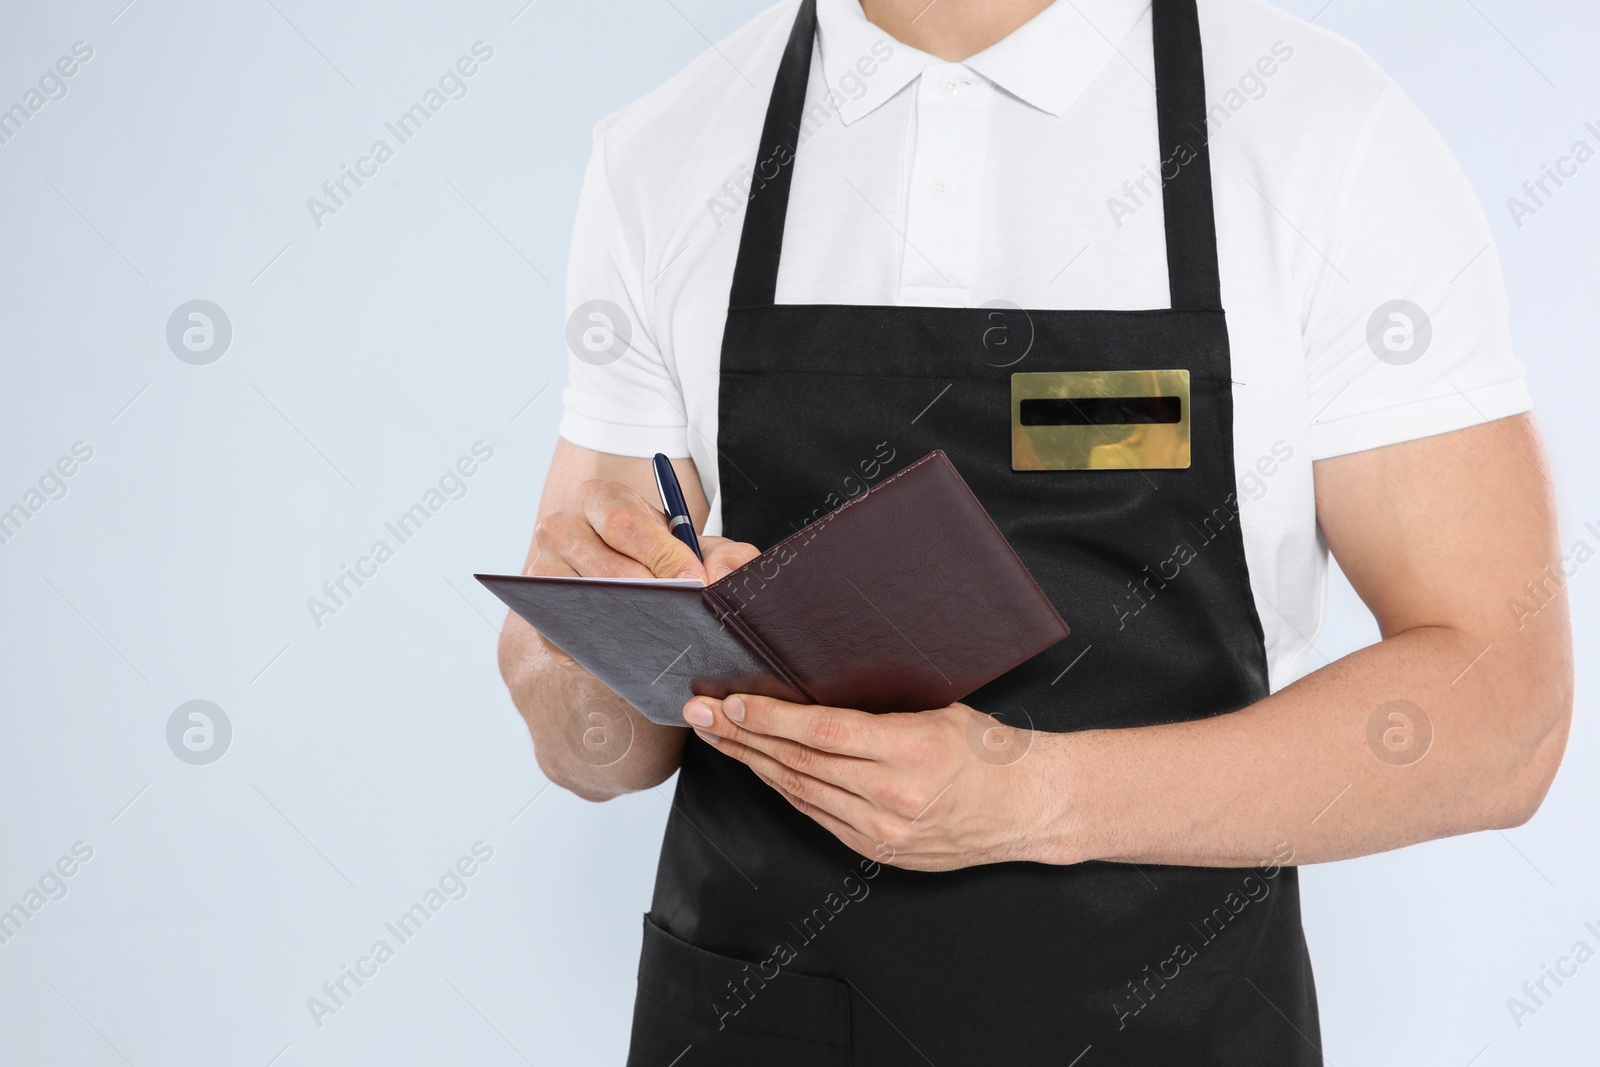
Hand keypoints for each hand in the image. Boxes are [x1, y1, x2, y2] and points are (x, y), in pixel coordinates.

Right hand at [530, 478, 758, 665]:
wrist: (620, 571)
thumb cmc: (658, 554)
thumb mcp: (695, 545)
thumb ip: (726, 555)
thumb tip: (722, 576)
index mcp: (600, 498)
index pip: (625, 523)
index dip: (663, 556)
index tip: (695, 583)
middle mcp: (560, 527)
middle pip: (603, 568)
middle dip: (650, 595)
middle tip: (684, 617)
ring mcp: (541, 570)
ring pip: (581, 602)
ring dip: (624, 624)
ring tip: (663, 639)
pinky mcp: (536, 610)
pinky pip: (563, 638)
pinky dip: (598, 650)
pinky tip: (631, 653)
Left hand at [681, 693, 1074, 870]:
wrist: (1028, 808)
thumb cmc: (989, 750)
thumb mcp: (940, 710)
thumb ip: (880, 708)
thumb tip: (818, 684)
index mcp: (911, 751)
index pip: (822, 733)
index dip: (770, 718)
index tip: (732, 702)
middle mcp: (893, 796)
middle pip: (799, 763)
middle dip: (743, 737)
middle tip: (701, 714)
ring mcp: (884, 830)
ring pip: (801, 792)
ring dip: (754, 764)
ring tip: (719, 738)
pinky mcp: (880, 850)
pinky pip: (819, 815)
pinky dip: (785, 789)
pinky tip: (761, 768)